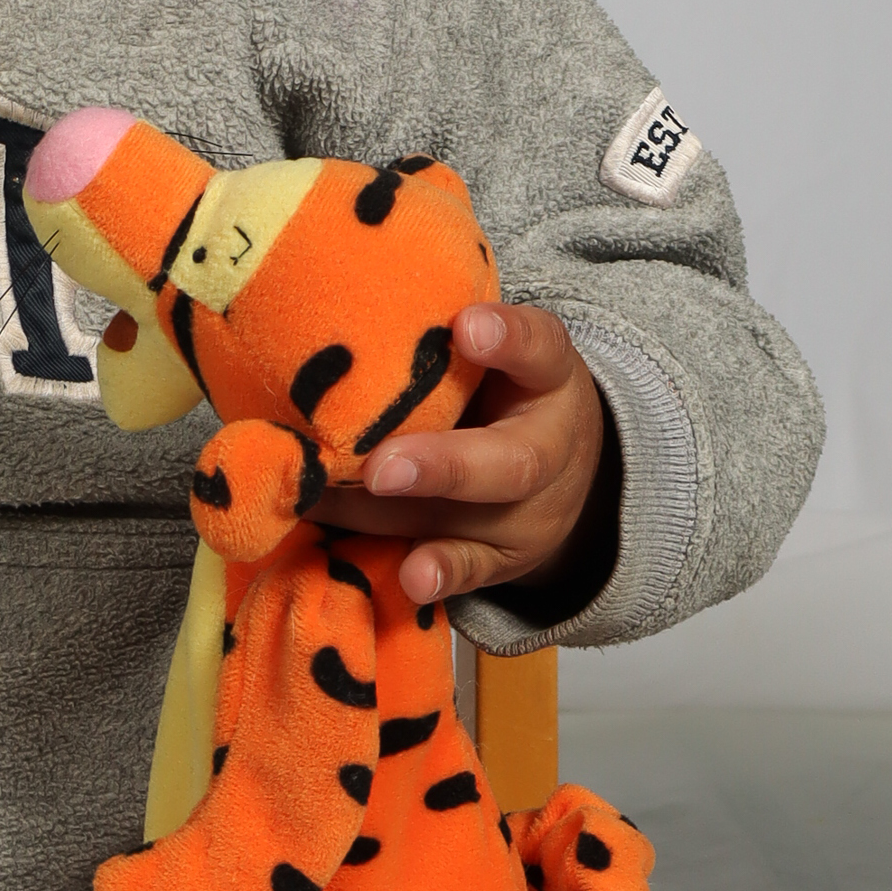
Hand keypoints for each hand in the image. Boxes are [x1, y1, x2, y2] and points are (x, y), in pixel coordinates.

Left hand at [346, 299, 612, 606]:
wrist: (563, 470)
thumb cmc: (502, 390)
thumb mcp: (496, 354)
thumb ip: (441, 337)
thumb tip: (337, 313)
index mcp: (548, 378)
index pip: (541, 349)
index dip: (509, 339)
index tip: (467, 326)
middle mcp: (547, 450)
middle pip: (510, 463)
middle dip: (442, 466)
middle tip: (381, 467)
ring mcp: (527, 514)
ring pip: (466, 520)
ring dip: (395, 517)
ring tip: (328, 504)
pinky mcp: (501, 558)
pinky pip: (471, 571)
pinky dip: (439, 574)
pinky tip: (409, 577)